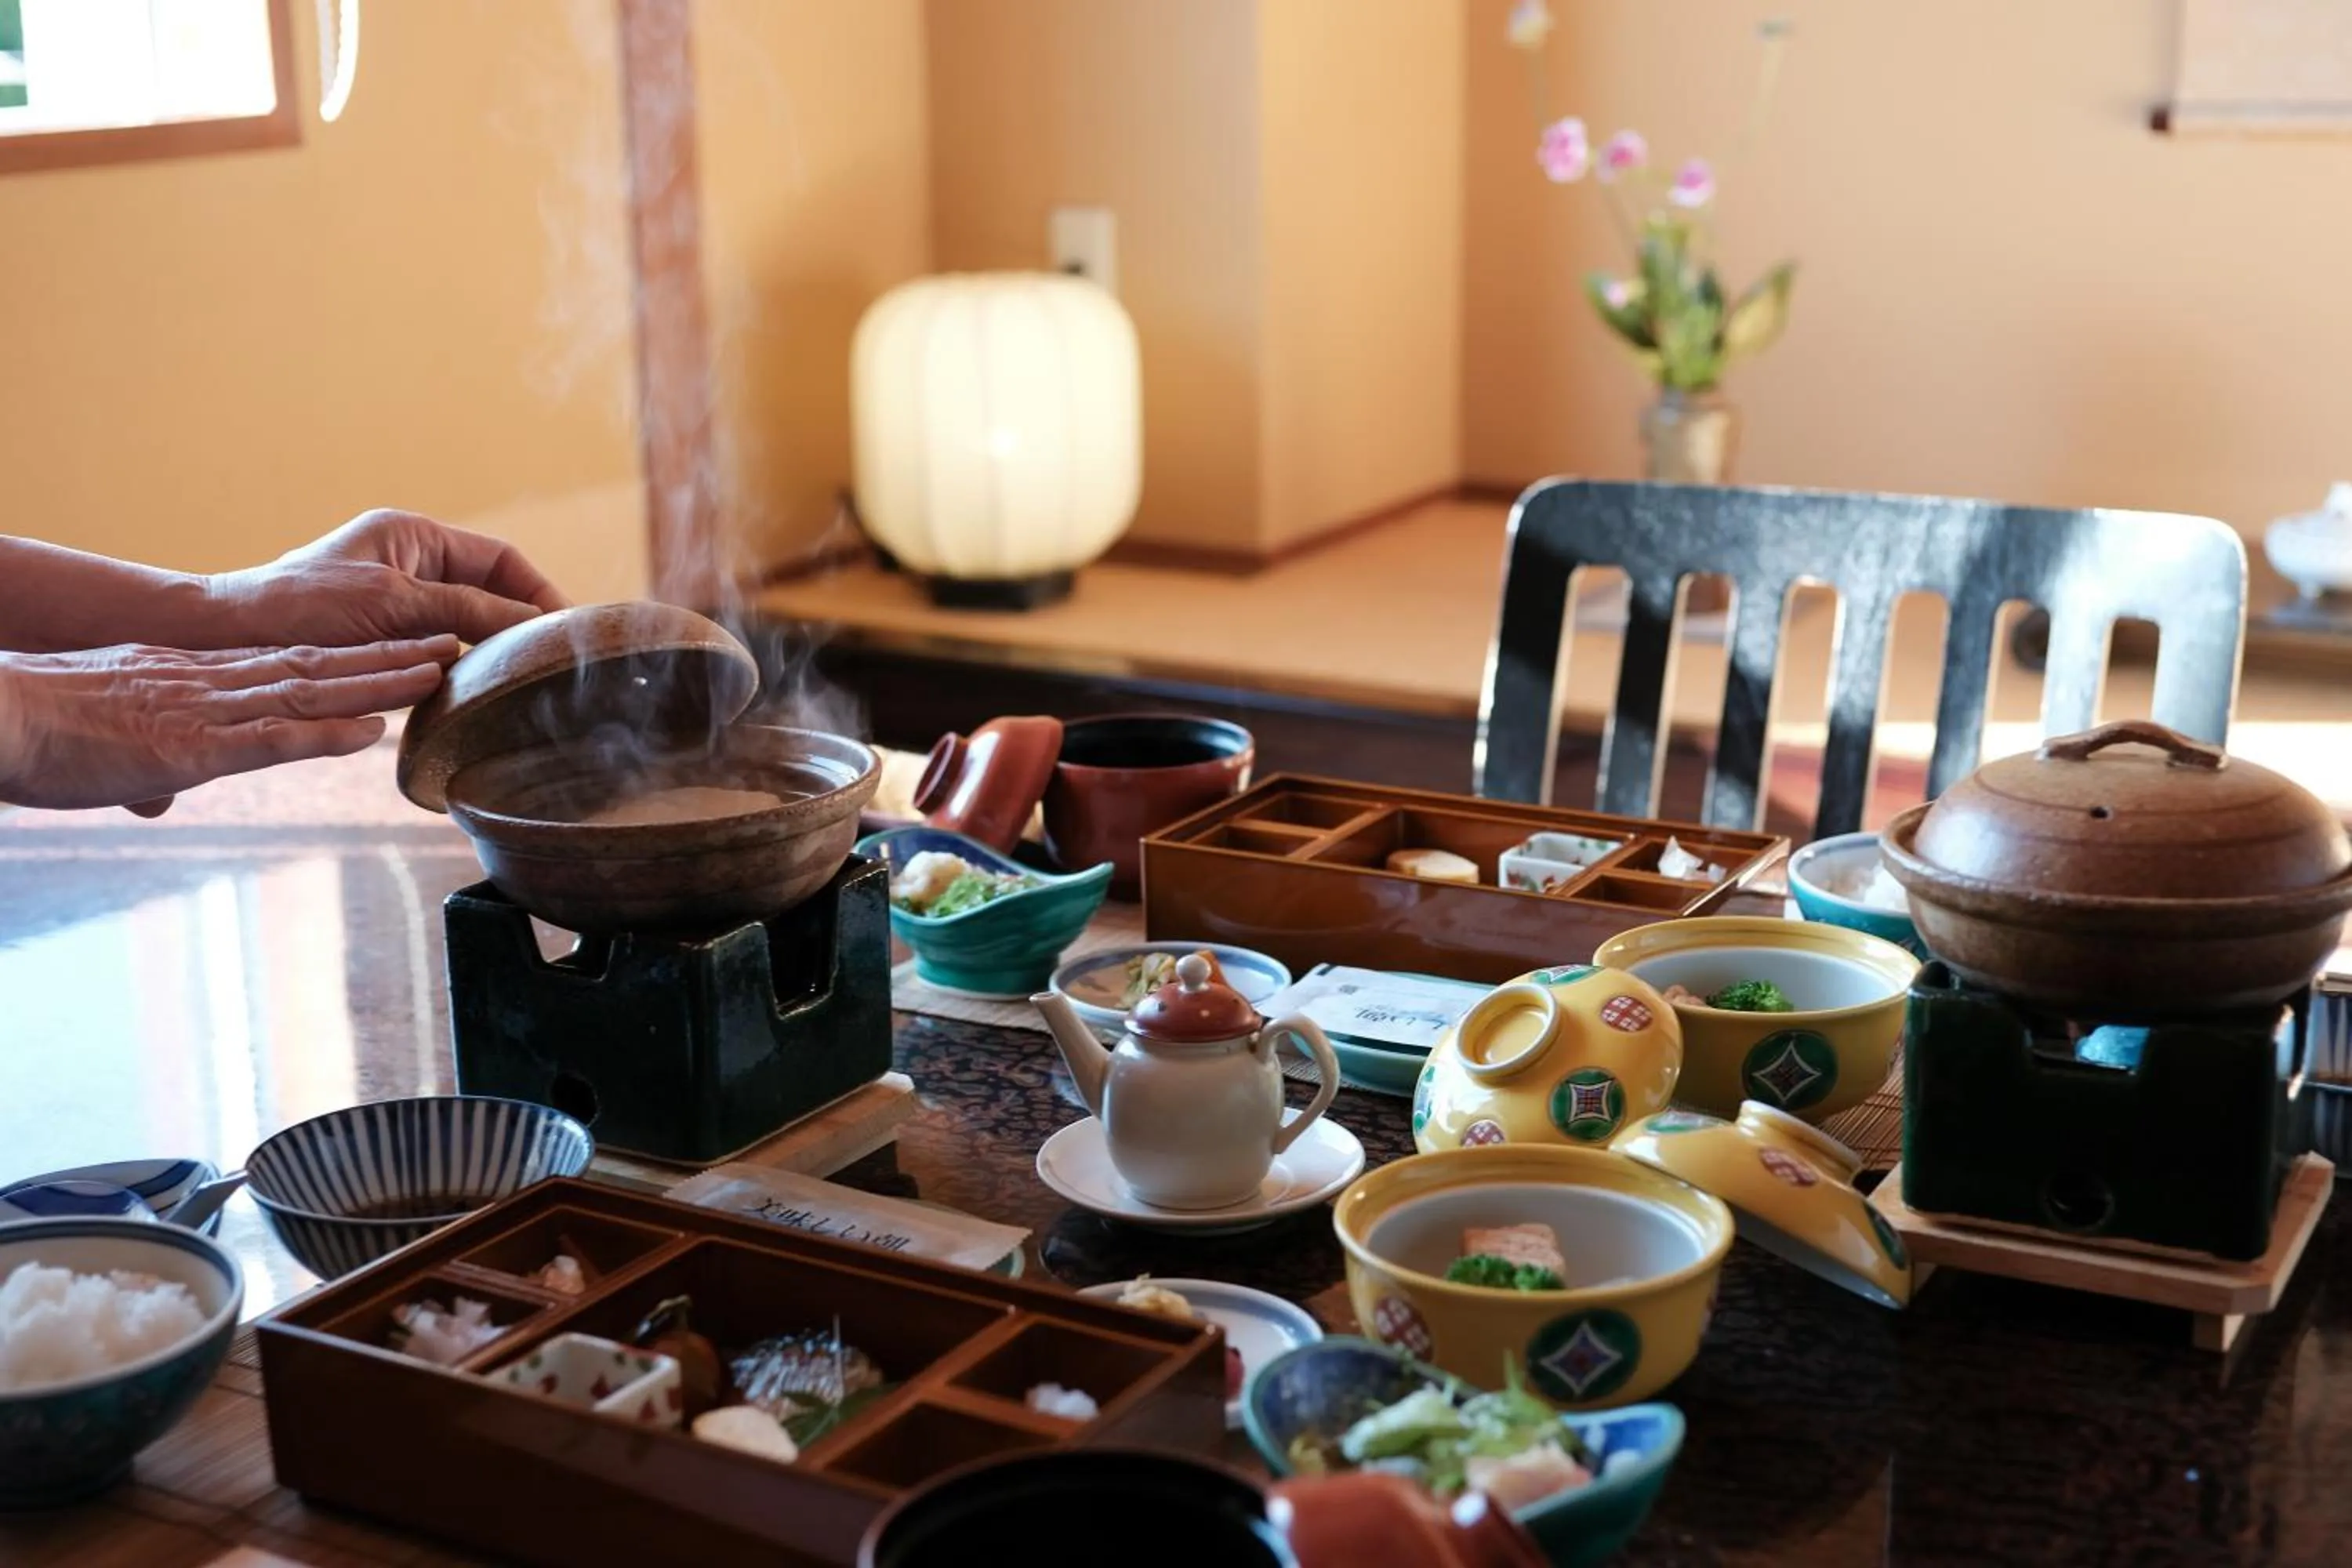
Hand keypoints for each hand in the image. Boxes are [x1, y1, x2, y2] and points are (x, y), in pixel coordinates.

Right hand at [0, 637, 459, 814]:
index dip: (348, 656)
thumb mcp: (109, 734)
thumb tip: (159, 789)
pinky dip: (324, 734)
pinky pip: (268, 739)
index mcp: (188, 677)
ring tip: (438, 671)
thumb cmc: (34, 731)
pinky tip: (370, 731)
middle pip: (315, 665)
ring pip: (309, 691)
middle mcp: (207, 684)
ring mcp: (201, 712)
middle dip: (385, 657)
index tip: (397, 649)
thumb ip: (148, 756)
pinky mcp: (187, 749)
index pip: (284, 662)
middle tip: (448, 646)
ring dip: (378, 682)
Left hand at [208, 510, 569, 649]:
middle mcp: (410, 566)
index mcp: (414, 537)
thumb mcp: (392, 603)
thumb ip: (465, 609)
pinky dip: (463, 673)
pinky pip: (440, 655)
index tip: (567, 629)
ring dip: (494, 652)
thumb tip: (532, 625)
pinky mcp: (383, 643)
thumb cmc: (297, 608)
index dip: (539, 591)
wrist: (228, 641)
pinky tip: (479, 696)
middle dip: (522, 624)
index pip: (500, 559)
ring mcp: (397, 606)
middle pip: (490, 593)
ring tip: (525, 682)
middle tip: (555, 662)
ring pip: (468, 628)